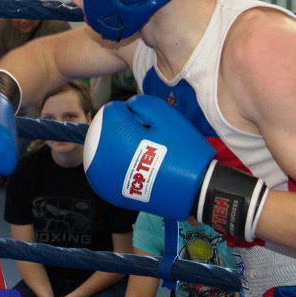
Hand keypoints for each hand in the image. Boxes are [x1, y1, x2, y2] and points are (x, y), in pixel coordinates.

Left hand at [84, 95, 268, 240]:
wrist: (195, 192)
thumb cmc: (182, 150)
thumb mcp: (166, 116)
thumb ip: (140, 104)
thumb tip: (125, 109)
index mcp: (114, 137)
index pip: (111, 111)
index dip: (132, 113)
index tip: (147, 125)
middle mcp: (100, 159)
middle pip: (105, 131)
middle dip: (122, 130)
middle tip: (147, 140)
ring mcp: (102, 179)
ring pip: (103, 150)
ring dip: (118, 147)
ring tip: (143, 155)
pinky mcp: (109, 193)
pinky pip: (106, 170)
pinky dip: (117, 164)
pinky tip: (136, 168)